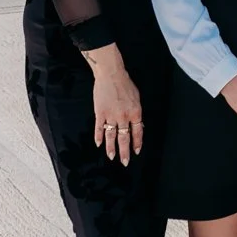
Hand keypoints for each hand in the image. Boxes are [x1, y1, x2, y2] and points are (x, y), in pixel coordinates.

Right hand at [88, 47, 142, 164]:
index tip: (136, 151)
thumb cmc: (125, 84)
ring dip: (111, 148)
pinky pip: (99, 128)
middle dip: (125, 151)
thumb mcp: (136, 98)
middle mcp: (123, 117)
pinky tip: (98, 144)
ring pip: (111, 136)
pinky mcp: (100, 113)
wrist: (111, 74)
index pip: (138, 132)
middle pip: (124, 138)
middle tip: (124, 162)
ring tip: (112, 157)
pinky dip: (98, 137)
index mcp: (135, 112)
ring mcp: (111, 116)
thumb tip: (137, 124)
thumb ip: (136, 112)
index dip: (137, 143)